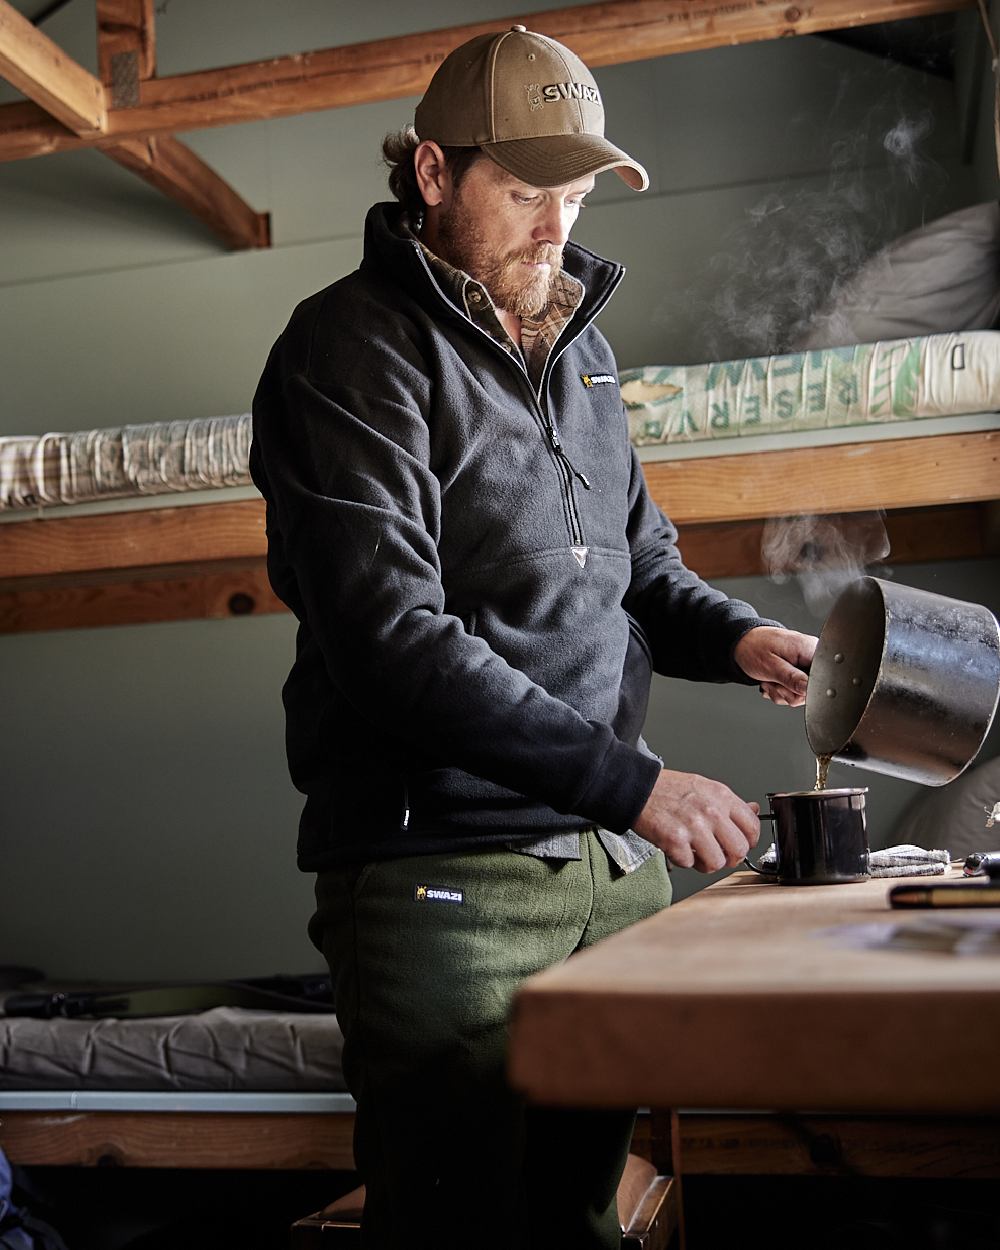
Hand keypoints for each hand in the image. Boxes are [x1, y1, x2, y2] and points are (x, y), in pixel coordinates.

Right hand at [633, 769, 759, 872]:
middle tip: (718, 854)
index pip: (753, 827)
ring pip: (717, 862)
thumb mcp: (705, 787)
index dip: (749, 841)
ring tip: (695, 852)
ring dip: (706, 862)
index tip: (740, 844)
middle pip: (739, 849)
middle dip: (729, 857)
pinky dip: (683, 860)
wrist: (637, 788)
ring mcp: (693, 827)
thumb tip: (754, 810)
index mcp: (721, 797)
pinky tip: (677, 848)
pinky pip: (690, 864)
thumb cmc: (668, 789)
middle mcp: (711, 811)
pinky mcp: (675, 841)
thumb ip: (730, 803)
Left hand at [734, 626, 816, 706]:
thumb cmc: (754, 647)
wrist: (744, 644)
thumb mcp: (771, 665)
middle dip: (788, 692)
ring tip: (770, 679)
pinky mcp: (799, 674)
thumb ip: (791, 678)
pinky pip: (794, 693)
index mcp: (810, 649)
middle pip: (812, 690)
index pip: (823, 678)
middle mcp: (812, 657)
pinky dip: (780, 691)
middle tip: (773, 681)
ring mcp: (806, 666)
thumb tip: (809, 690)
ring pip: (801, 695)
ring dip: (781, 692)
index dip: (805, 688)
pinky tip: (772, 681)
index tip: (786, 684)